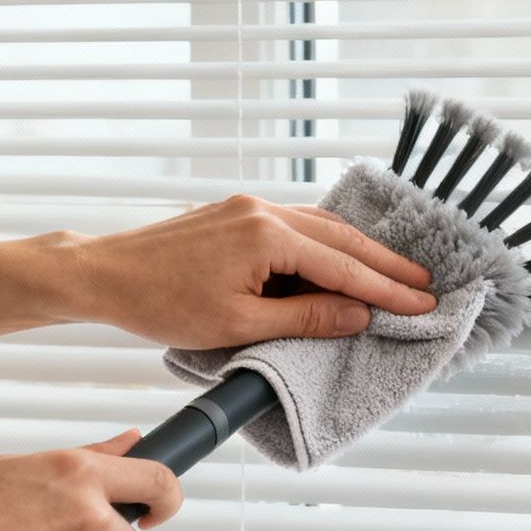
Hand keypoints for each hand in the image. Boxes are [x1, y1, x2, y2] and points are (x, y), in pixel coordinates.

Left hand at [42, 195, 436, 348]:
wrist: (104, 273)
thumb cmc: (162, 303)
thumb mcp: (238, 323)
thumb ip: (304, 318)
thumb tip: (356, 315)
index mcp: (266, 236)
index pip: (343, 267)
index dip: (386, 290)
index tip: (422, 304)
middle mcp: (263, 210)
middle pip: (342, 237)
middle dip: (386, 264)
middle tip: (426, 285)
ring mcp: (249, 206)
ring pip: (322, 226)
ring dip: (360, 250)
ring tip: (395, 273)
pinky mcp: (237, 212)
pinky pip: (297, 223)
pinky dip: (328, 242)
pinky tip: (342, 257)